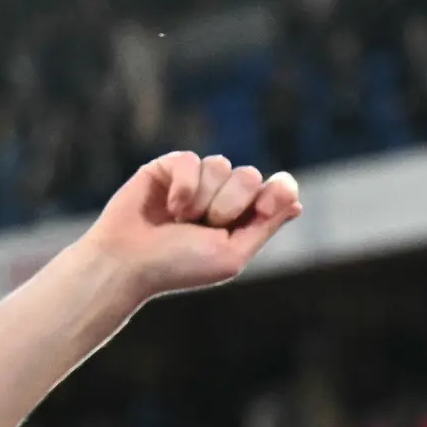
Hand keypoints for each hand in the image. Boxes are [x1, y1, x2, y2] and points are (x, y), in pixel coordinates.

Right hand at [77, 151, 302, 304]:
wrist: (129, 262)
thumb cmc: (178, 266)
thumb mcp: (232, 254)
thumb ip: (265, 226)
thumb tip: (297, 201)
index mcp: (243, 219)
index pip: (277, 188)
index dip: (275, 192)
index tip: (262, 209)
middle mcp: (222, 196)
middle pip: (250, 175)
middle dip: (230, 204)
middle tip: (206, 227)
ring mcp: (196, 180)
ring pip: (220, 164)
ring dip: (202, 199)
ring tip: (180, 221)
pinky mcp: (169, 167)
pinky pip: (191, 160)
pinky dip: (183, 187)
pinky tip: (170, 206)